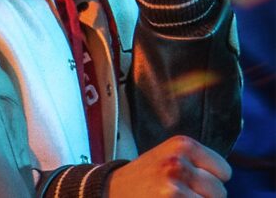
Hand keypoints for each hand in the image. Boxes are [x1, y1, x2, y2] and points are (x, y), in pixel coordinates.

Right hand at [107, 136, 230, 196]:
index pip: (224, 172)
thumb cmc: (148, 176)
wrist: (112, 189)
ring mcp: (174, 185)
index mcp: (182, 144)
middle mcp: (178, 161)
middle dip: (204, 197)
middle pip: (220, 192)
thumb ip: (198, 162)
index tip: (191, 180)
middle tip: (180, 192)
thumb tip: (224, 182)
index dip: (210, 180)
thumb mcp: (170, 156)